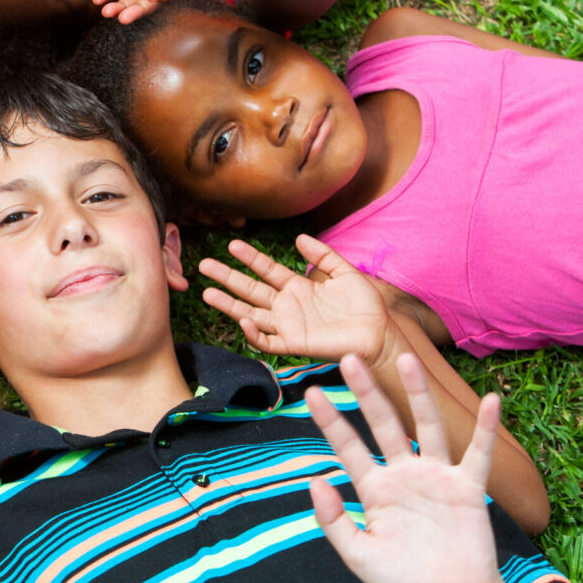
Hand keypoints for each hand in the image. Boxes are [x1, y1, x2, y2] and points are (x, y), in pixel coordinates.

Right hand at [199, 235, 395, 369]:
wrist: (379, 336)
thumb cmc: (366, 307)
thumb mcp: (346, 273)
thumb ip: (324, 255)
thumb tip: (299, 238)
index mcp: (298, 287)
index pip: (266, 270)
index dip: (249, 258)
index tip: (231, 245)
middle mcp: (287, 306)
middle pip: (250, 290)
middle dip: (227, 277)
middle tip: (203, 265)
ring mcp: (288, 326)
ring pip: (250, 314)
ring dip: (228, 304)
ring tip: (206, 292)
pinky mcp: (294, 344)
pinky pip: (267, 341)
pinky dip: (253, 334)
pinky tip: (243, 320)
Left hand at [309, 354, 514, 582]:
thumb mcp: (359, 556)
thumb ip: (334, 521)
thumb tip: (315, 481)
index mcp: (374, 489)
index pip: (348, 447)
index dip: (330, 421)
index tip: (312, 392)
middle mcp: (404, 475)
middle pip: (383, 424)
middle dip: (367, 392)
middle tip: (350, 357)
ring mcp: (437, 478)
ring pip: (426, 426)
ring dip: (418, 393)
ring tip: (408, 359)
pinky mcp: (468, 490)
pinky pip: (478, 454)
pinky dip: (486, 429)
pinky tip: (492, 401)